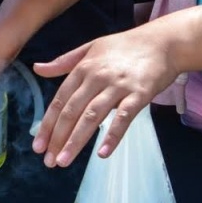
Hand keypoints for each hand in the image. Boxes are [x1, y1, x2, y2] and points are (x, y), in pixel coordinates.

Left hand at [31, 29, 177, 166]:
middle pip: (73, 111)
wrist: (163, 41)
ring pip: (92, 116)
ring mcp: (119, 86)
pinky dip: (112, 135)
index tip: (38, 145)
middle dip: (58, 137)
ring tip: (64, 160)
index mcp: (84, 67)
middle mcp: (98, 77)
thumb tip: (37, 68)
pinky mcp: (139, 94)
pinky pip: (124, 118)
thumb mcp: (91, 48)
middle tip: (48, 161)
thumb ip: (64, 61)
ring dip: (76, 140)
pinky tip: (102, 153)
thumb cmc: (126, 46)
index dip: (47, 124)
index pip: (61, 100)